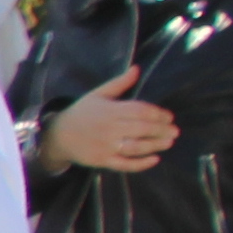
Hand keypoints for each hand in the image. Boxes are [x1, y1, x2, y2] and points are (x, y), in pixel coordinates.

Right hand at [44, 68, 175, 174]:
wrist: (57, 136)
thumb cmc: (81, 113)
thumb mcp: (98, 94)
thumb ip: (120, 83)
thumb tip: (137, 68)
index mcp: (110, 110)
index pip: (139, 110)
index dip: (157, 113)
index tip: (169, 116)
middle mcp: (109, 128)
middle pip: (141, 129)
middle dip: (161, 130)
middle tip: (175, 131)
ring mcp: (106, 146)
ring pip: (136, 147)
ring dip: (155, 145)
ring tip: (169, 142)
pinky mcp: (103, 160)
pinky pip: (125, 164)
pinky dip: (141, 163)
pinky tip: (155, 159)